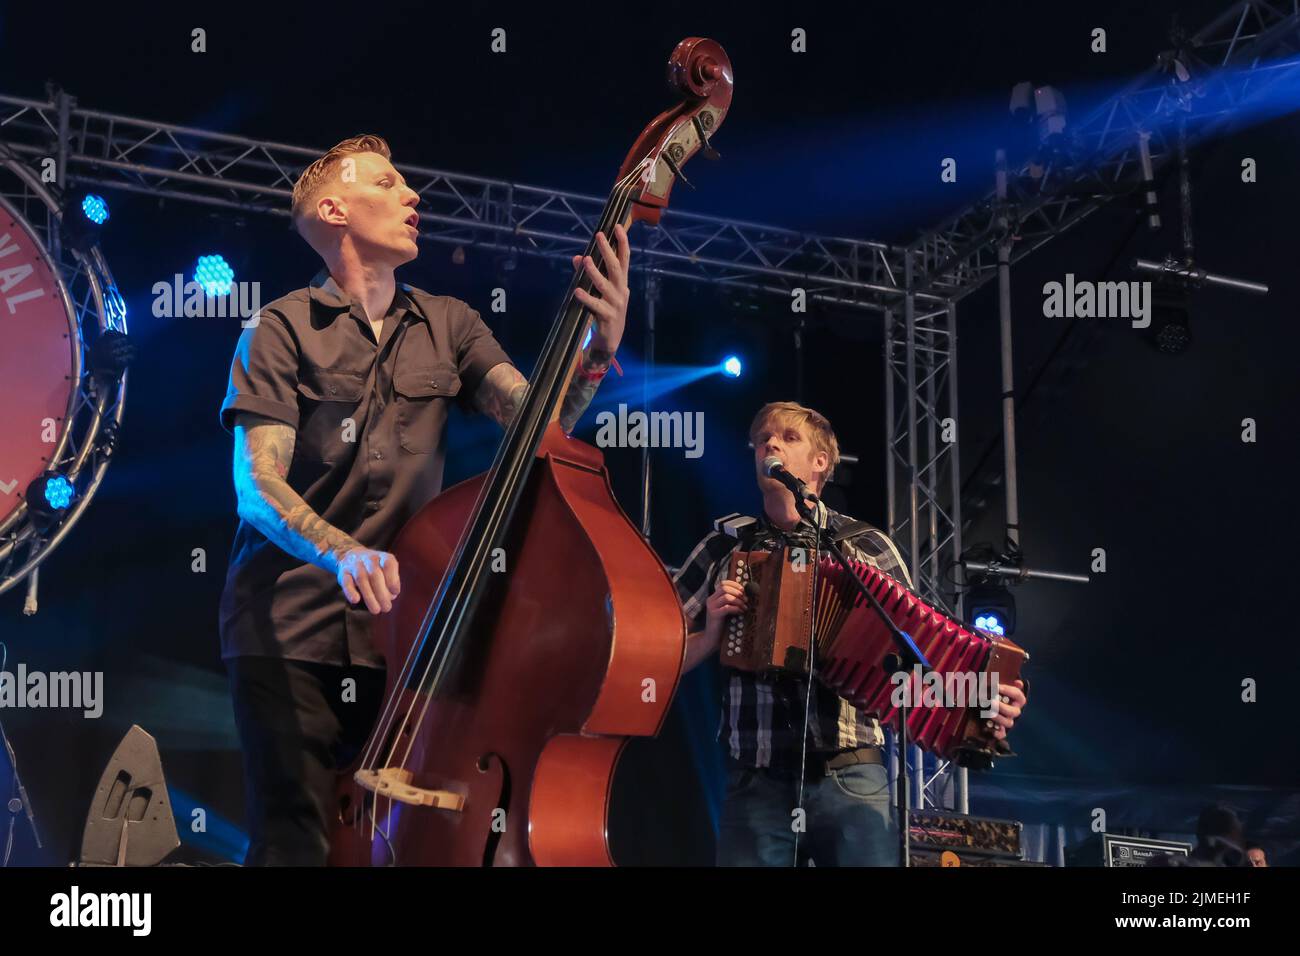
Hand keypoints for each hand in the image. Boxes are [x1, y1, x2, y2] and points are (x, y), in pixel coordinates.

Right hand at [336, 547, 400, 613]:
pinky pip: (346, 582)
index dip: (393, 579)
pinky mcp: (343, 573)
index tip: (395, 593)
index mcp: (383, 557)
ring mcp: (355, 565)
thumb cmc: (375, 568)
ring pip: (361, 579)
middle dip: (382, 594)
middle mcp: (369, 559)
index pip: (389, 564)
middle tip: (386, 608)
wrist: (351, 556)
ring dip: (369, 597)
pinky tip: (356, 600)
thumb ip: (392, 581)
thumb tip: (391, 596)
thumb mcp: (386, 570)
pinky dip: (350, 591)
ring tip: (376, 610)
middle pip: (375, 575)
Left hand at [572, 224, 630, 353]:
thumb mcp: (599, 292)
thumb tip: (576, 258)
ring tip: (585, 260)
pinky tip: (577, 291)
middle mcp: (621, 291)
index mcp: (621, 283)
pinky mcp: (607, 317)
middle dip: (608, 251)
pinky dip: (586, 298)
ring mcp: (616, 305)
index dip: (622, 243)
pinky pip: (595, 306)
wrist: (610, 341)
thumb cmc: (604, 312)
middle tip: (599, 236)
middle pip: (616, 268)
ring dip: (594, 272)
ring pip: (605, 285)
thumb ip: (589, 275)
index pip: (624, 259)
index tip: (617, 227)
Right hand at [704, 578, 747, 642]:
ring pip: (726, 597)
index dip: (734, 585)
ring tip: (744, 607)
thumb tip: (745, 594)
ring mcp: (711, 607)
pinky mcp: (714, 614)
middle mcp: (711, 600)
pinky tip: (740, 612)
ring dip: (738, 601)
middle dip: (737, 592)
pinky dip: (736, 609)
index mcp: (713, 597)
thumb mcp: (726, 609)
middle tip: (746, 599)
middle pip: (724, 588)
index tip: (743, 590)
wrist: (712, 637)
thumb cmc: (721, 623)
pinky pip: (727, 608)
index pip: (723, 583)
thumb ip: (731, 601)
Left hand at [990, 679, 1026, 739]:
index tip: (996, 687)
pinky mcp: (1000, 729)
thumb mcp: (998, 686)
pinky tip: (992, 730)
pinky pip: (1002, 734)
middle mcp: (1014, 711)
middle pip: (1015, 712)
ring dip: (999, 718)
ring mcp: (1008, 720)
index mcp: (1017, 699)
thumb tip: (1019, 683)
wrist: (984, 702)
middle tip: (992, 702)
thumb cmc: (993, 692)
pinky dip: (998, 733)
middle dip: (1003, 707)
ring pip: (1009, 723)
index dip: (1008, 690)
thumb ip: (1006, 684)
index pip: (1018, 694)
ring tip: (988, 713)